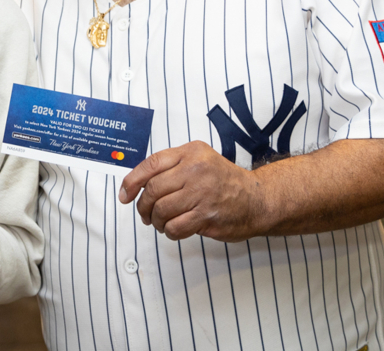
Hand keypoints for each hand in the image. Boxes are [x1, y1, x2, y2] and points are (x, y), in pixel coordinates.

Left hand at [118, 140, 267, 241]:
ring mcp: (202, 193)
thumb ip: (171, 168)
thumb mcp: (199, 161)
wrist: (258, 199)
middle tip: (145, 214)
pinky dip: (170, 231)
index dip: (131, 181)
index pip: (151, 164)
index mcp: (191, 152)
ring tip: (161, 222)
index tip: (125, 195)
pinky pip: (175, 227)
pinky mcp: (207, 215)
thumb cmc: (224, 182)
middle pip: (153, 189)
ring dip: (156, 221)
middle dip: (143, 206)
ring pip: (161, 210)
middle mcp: (196, 170)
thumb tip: (135, 184)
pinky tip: (175, 228)